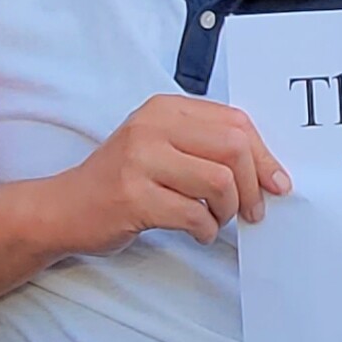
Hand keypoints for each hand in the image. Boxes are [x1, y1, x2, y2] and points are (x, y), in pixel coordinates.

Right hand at [49, 94, 290, 249]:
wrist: (65, 208)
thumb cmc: (121, 180)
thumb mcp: (160, 146)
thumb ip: (205, 146)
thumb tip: (265, 169)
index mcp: (164, 109)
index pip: (234, 121)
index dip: (264, 155)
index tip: (276, 181)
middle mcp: (151, 127)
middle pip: (233, 149)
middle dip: (252, 185)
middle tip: (252, 210)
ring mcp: (140, 161)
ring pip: (218, 183)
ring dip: (229, 211)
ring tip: (218, 220)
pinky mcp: (133, 197)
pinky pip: (194, 215)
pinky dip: (206, 231)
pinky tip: (198, 233)